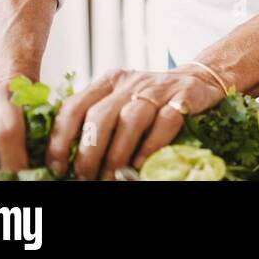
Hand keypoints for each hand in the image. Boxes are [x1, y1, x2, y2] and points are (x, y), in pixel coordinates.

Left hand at [45, 68, 224, 179]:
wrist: (200, 81)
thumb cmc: (152, 101)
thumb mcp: (121, 101)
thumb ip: (98, 118)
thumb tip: (66, 157)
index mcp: (109, 82)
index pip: (74, 107)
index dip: (60, 140)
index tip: (58, 168)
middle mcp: (131, 81)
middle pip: (100, 116)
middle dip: (89, 153)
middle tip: (86, 177)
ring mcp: (159, 87)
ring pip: (131, 119)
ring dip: (118, 154)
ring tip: (112, 177)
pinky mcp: (185, 95)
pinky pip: (165, 121)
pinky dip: (151, 147)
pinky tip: (141, 165)